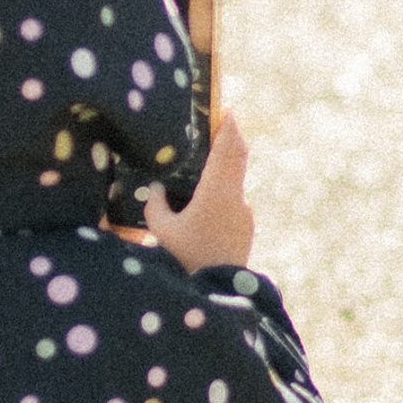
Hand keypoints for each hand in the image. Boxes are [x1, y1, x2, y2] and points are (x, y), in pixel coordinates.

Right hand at [143, 115, 255, 272]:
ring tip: (204, 163)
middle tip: (221, 122)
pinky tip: (205, 199)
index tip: (227, 109)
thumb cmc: (185, 259)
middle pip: (238, 157)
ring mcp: (245, 213)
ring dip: (224, 167)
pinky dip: (223, 190)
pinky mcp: (246, 227)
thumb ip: (156, 204)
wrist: (216, 292)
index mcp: (217, 192)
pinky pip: (234, 200)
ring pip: (235, 180)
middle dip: (230, 138)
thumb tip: (158, 188)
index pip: (227, 149)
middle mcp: (236, 198)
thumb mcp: (161, 230)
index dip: (227, 127)